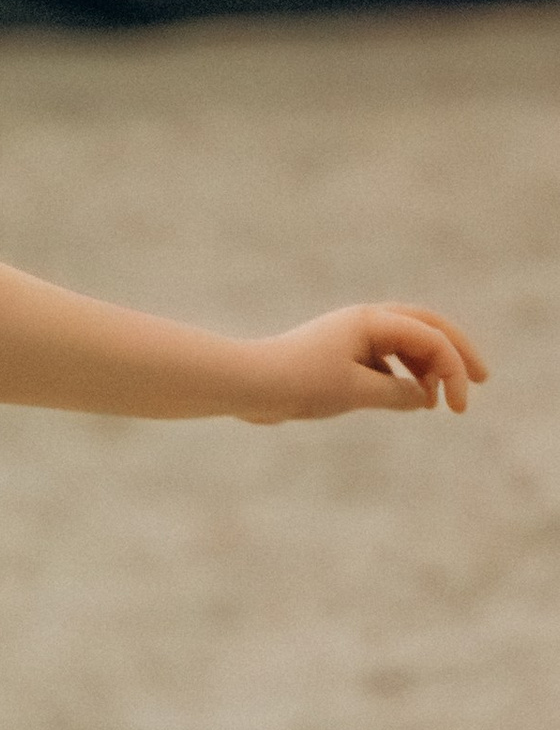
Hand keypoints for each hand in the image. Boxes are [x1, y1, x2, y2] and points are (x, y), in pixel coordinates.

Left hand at [238, 304, 486, 422]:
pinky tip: (409, 401)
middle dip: (456, 354)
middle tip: (483, 380)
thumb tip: (423, 398)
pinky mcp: (340, 357)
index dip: (454, 371)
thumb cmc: (298, 383)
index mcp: (372, 320)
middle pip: (427, 329)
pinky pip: (384, 362)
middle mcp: (365, 321)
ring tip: (440, 401)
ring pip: (405, 346)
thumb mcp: (356, 393)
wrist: (246, 386)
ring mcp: (352, 338)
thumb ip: (397, 395)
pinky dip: (402, 378)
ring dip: (428, 369)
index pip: (431, 340)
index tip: (460, 408)